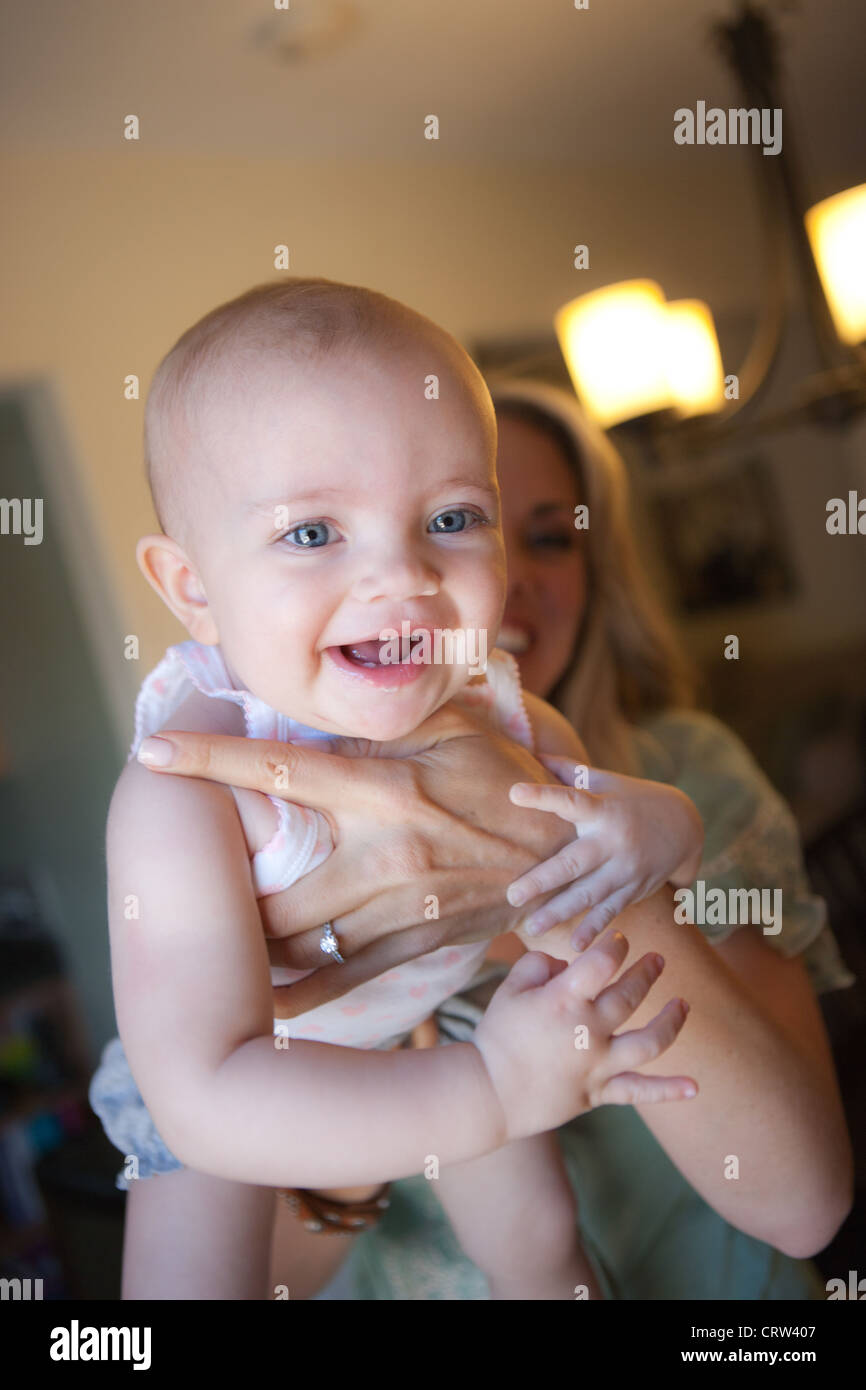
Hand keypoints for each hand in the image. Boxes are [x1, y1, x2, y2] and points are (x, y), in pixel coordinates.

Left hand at [135, 704, 580, 1015]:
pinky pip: (339, 978)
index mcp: (386, 787)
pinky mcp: (413, 944)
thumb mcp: (454, 727)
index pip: (280, 769)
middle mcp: (384, 852)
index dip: (210, 759)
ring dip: (248, 937)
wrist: (568, 858)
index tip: (152, 752)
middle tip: (175, 872)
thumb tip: (318, 704)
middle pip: (270, 880)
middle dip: (216, 881)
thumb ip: (385, 715)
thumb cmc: (506, 780)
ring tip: (207, 929)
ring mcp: (398, 907)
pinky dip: (294, 990)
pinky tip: (258, 993)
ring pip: (296, 937)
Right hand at [473, 928, 696, 1141]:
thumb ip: (540, 965)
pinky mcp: (598, 1092)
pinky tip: (695, 1087)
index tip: (618, 938)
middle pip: (630, 996)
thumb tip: (568, 963)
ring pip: (649, 1042)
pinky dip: (669, 1091)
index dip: (614, 945)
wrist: (489, 1093)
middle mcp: (587, 1032)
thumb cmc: (497, 1036)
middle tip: (658, 959)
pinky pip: (639, 1091)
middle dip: (648, 972)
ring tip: (683, 1004)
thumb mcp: (510, 988)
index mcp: (563, 1001)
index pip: (602, 963)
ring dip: (671, 1021)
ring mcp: (597, 1065)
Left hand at [505, 756, 704, 950]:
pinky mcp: (635, 889)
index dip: (543, 796)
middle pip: (574, 863)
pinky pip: (611, 911)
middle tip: (511, 895)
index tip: (514, 792)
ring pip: (589, 895)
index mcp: (604, 809)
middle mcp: (615, 841)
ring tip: (530, 928)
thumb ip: (571, 772)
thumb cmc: (634, 799)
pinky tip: (575, 947)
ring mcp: (626, 869)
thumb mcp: (608, 781)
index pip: (571, 800)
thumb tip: (533, 753)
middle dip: (542, 881)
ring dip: (559, 913)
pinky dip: (594, 929)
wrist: (687, 826)